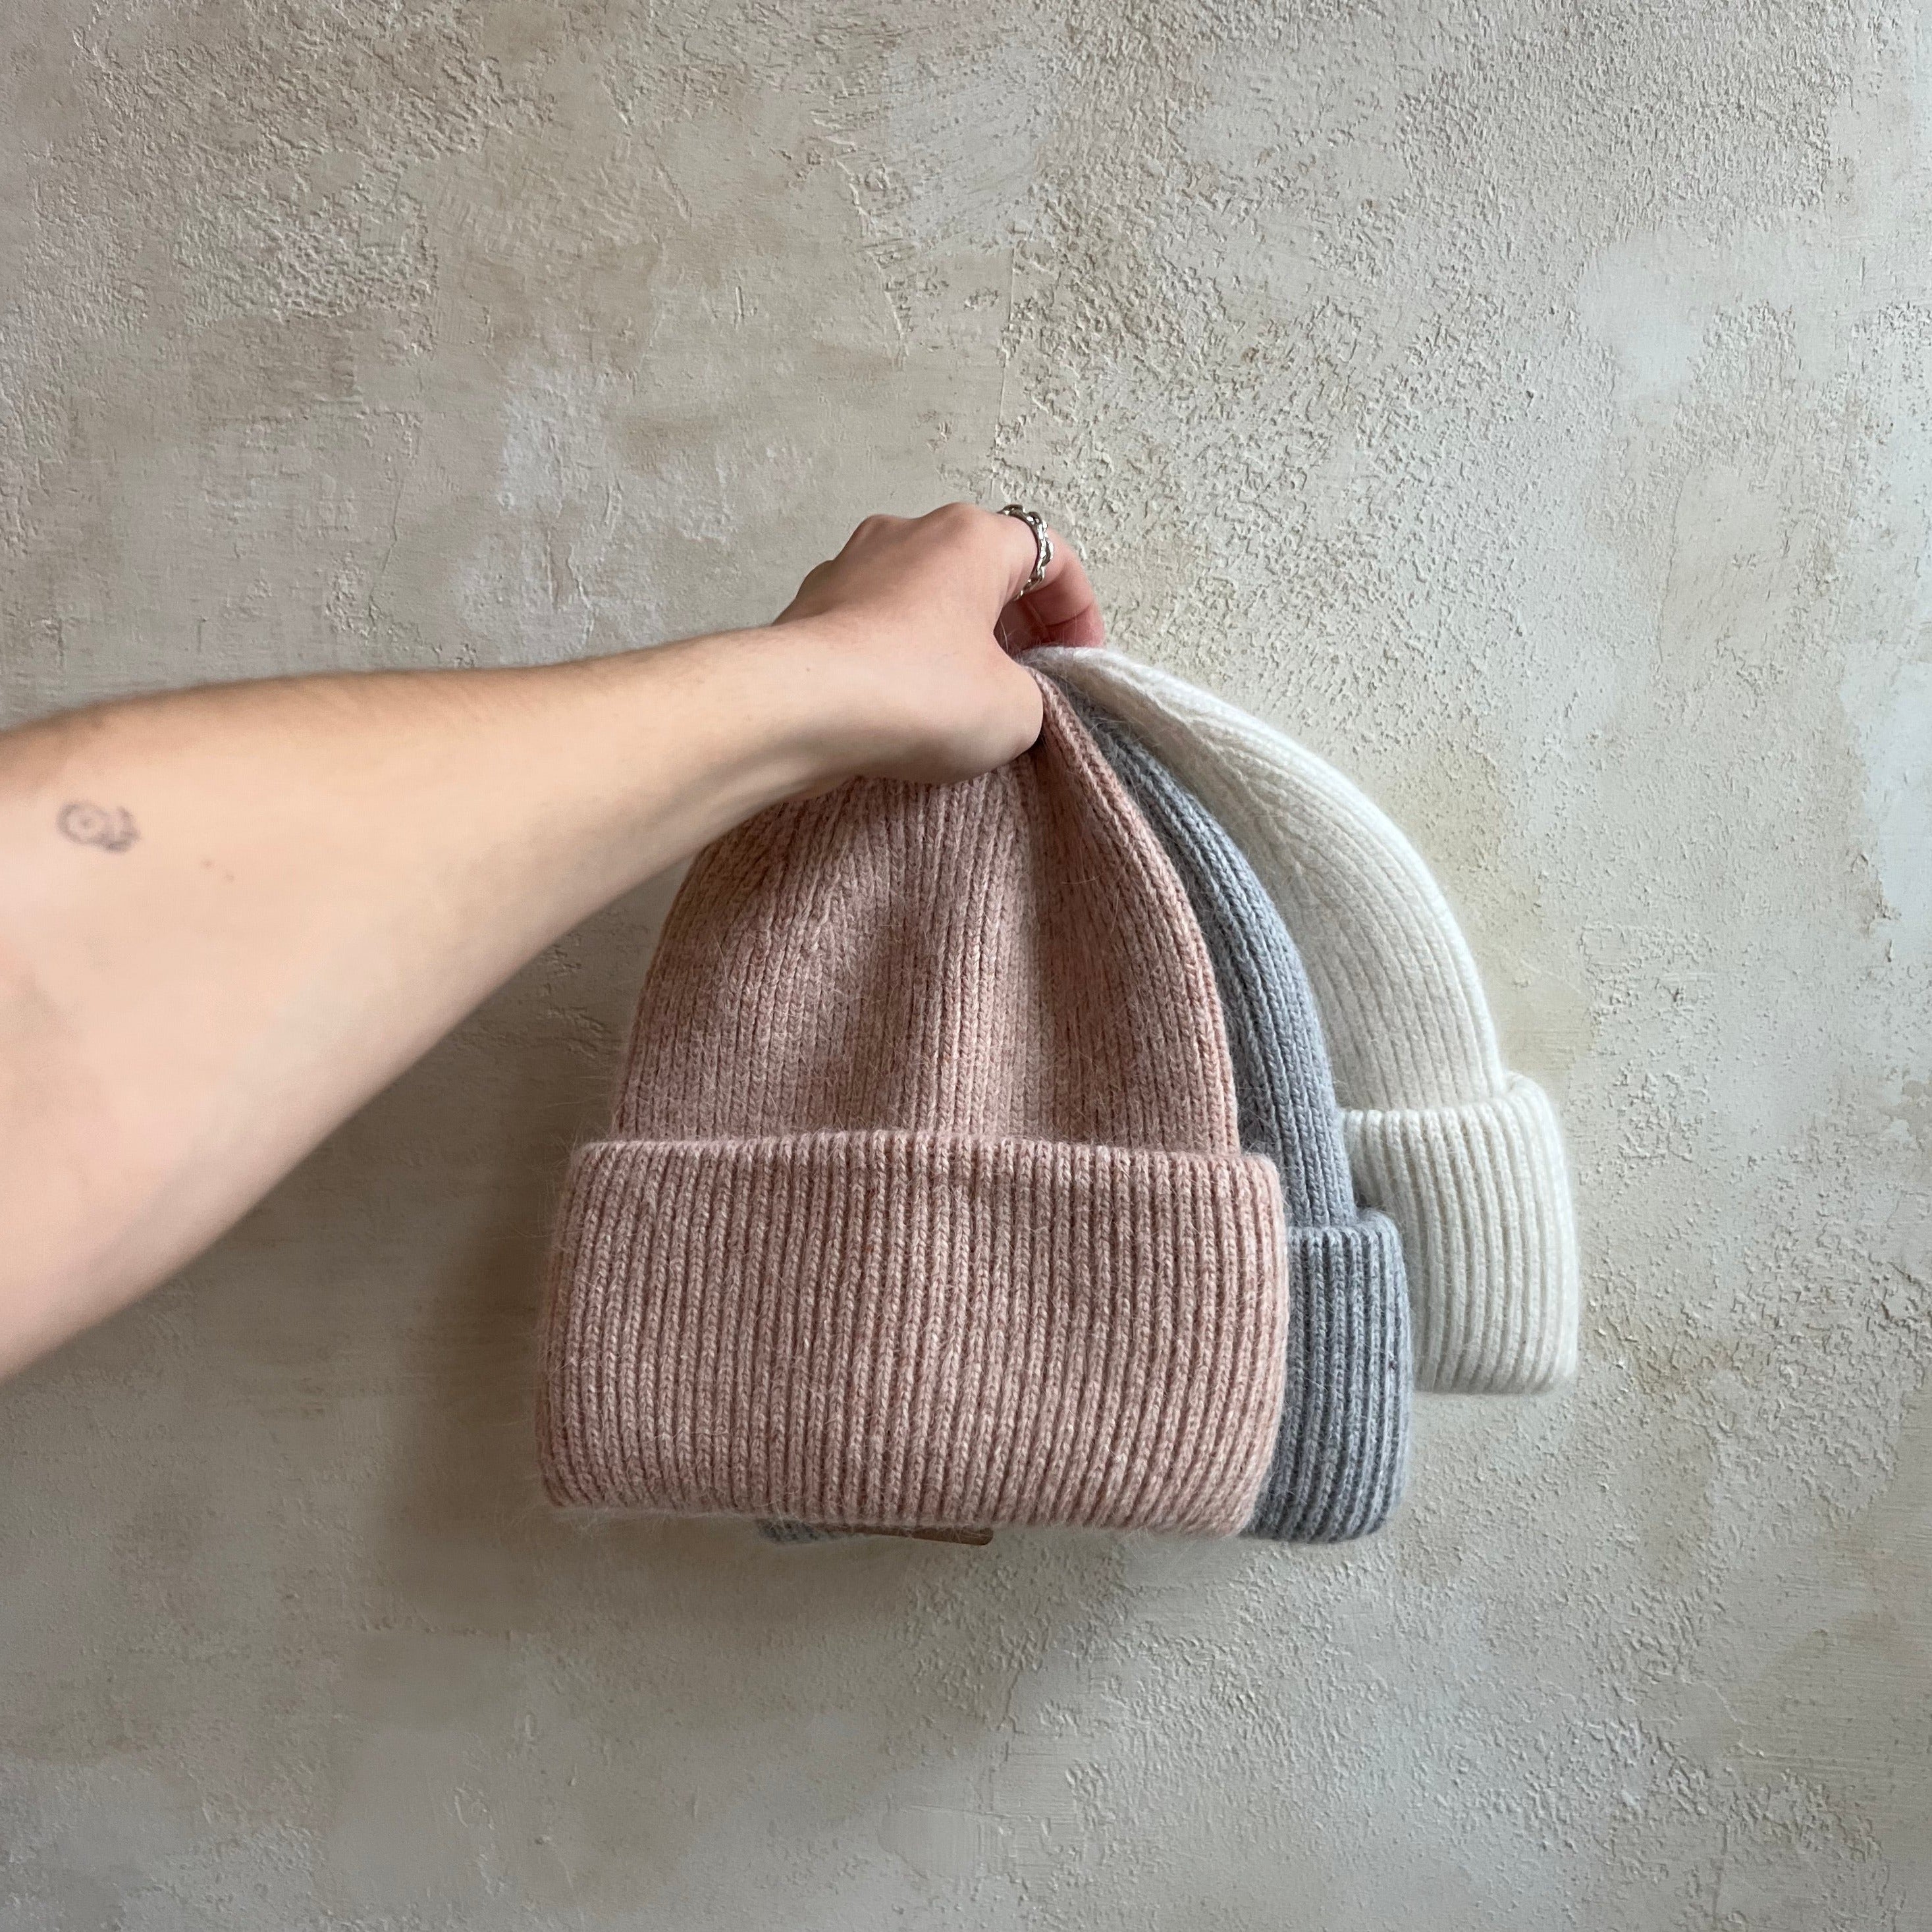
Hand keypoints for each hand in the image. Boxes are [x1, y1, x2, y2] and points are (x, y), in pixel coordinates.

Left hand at [768, 502, 1104, 785]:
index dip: (1079, 614)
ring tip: (967, 696)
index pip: (1051, 557)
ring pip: (926, 593)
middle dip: (1017, 624)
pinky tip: (906, 704)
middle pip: (985, 569)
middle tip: (1031, 680)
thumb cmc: (919, 692)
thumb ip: (1035, 696)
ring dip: (956, 636)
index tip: (1080, 666)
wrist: (799, 708)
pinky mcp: (811, 605)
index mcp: (974, 536)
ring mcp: (852, 562)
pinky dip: (903, 653)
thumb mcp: (1016, 710)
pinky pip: (877, 622)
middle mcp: (910, 531)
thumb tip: (1013, 698)